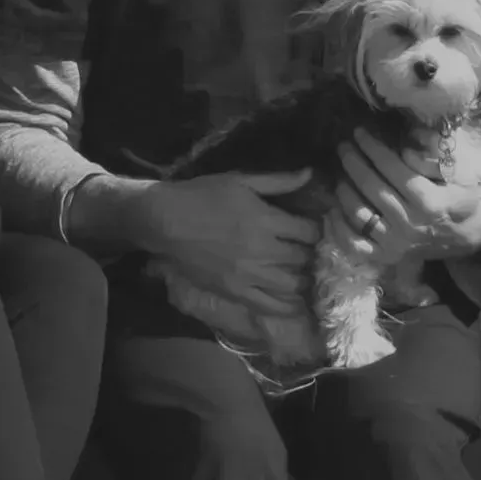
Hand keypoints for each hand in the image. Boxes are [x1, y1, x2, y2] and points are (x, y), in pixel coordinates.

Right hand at [139, 170, 319, 316]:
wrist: (165, 220)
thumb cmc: (202, 195)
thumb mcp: (240, 180)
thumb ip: (278, 181)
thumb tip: (310, 173)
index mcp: (265, 219)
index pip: (308, 231)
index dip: (315, 230)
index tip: (312, 229)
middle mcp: (262, 249)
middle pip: (302, 257)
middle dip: (309, 253)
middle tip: (307, 251)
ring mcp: (248, 274)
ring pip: (291, 284)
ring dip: (301, 278)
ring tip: (300, 272)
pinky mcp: (234, 291)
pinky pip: (268, 305)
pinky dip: (285, 306)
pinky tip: (292, 302)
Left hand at [334, 129, 480, 264]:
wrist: (470, 239)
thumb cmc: (462, 202)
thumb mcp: (457, 177)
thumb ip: (431, 162)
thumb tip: (404, 152)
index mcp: (428, 200)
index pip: (392, 168)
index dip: (372, 148)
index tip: (359, 133)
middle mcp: (409, 222)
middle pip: (371, 187)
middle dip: (353, 162)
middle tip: (343, 147)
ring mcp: (395, 243)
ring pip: (359, 213)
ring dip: (344, 190)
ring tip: (340, 174)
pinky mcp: (385, 257)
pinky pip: (353, 245)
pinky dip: (338, 229)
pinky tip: (332, 211)